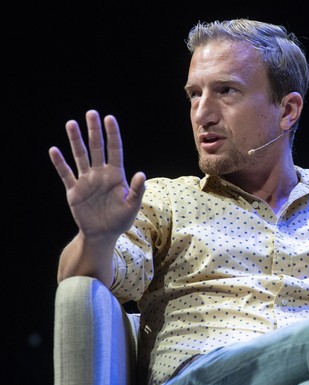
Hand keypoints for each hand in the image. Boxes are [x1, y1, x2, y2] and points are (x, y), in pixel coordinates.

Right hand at [49, 110, 145, 241]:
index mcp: (116, 175)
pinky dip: (60, 163)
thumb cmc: (120, 220)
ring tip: (71, 123)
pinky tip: (54, 150)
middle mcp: (100, 173)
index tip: (109, 118)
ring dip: (75, 140)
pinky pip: (66, 174)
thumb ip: (137, 190)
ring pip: (80, 156)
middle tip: (91, 113)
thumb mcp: (131, 206)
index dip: (112, 134)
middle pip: (96, 148)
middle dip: (94, 131)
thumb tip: (142, 174)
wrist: (102, 234)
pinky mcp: (73, 190)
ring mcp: (86, 181)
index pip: (114, 150)